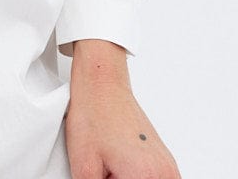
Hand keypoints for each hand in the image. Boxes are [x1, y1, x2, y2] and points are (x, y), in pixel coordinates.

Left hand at [65, 42, 180, 177]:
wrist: (102, 83)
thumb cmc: (93, 114)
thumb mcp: (84, 166)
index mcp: (146, 177)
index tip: (105, 178)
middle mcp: (165, 173)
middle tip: (106, 172)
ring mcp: (168, 167)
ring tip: (111, 171)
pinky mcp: (165, 160)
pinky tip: (121, 171)